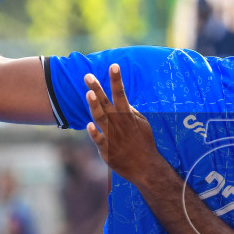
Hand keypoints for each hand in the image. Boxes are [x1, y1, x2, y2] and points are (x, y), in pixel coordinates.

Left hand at [85, 64, 163, 185]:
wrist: (146, 167)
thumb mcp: (143, 124)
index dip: (116, 80)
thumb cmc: (144, 143)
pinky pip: (100, 140)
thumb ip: (131, 111)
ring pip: (101, 119)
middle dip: (98, 88)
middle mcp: (119, 124)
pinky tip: (88, 125)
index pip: (121, 94)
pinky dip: (94, 133)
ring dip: (95, 106)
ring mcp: (113, 137)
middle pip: (106, 103)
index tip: (113, 65)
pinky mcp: (107, 150)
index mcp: (127, 116)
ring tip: (88, 93)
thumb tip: (123, 100)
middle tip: (88, 76)